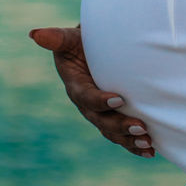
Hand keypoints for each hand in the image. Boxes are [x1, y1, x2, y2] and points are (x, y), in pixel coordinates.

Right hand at [28, 24, 155, 155]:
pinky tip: (150, 152)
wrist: (91, 52)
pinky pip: (121, 136)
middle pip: (101, 120)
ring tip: (148, 144)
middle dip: (120, 126)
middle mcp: (86, 105)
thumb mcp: (68, 39)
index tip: (119, 98)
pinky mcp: (111, 118)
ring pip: (112, 132)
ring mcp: (99, 114)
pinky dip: (134, 145)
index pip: (86, 97)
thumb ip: (55, 38)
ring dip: (130, 140)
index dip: (100, 100)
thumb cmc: (80, 43)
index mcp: (75, 87)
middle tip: (140, 127)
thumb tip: (34, 33)